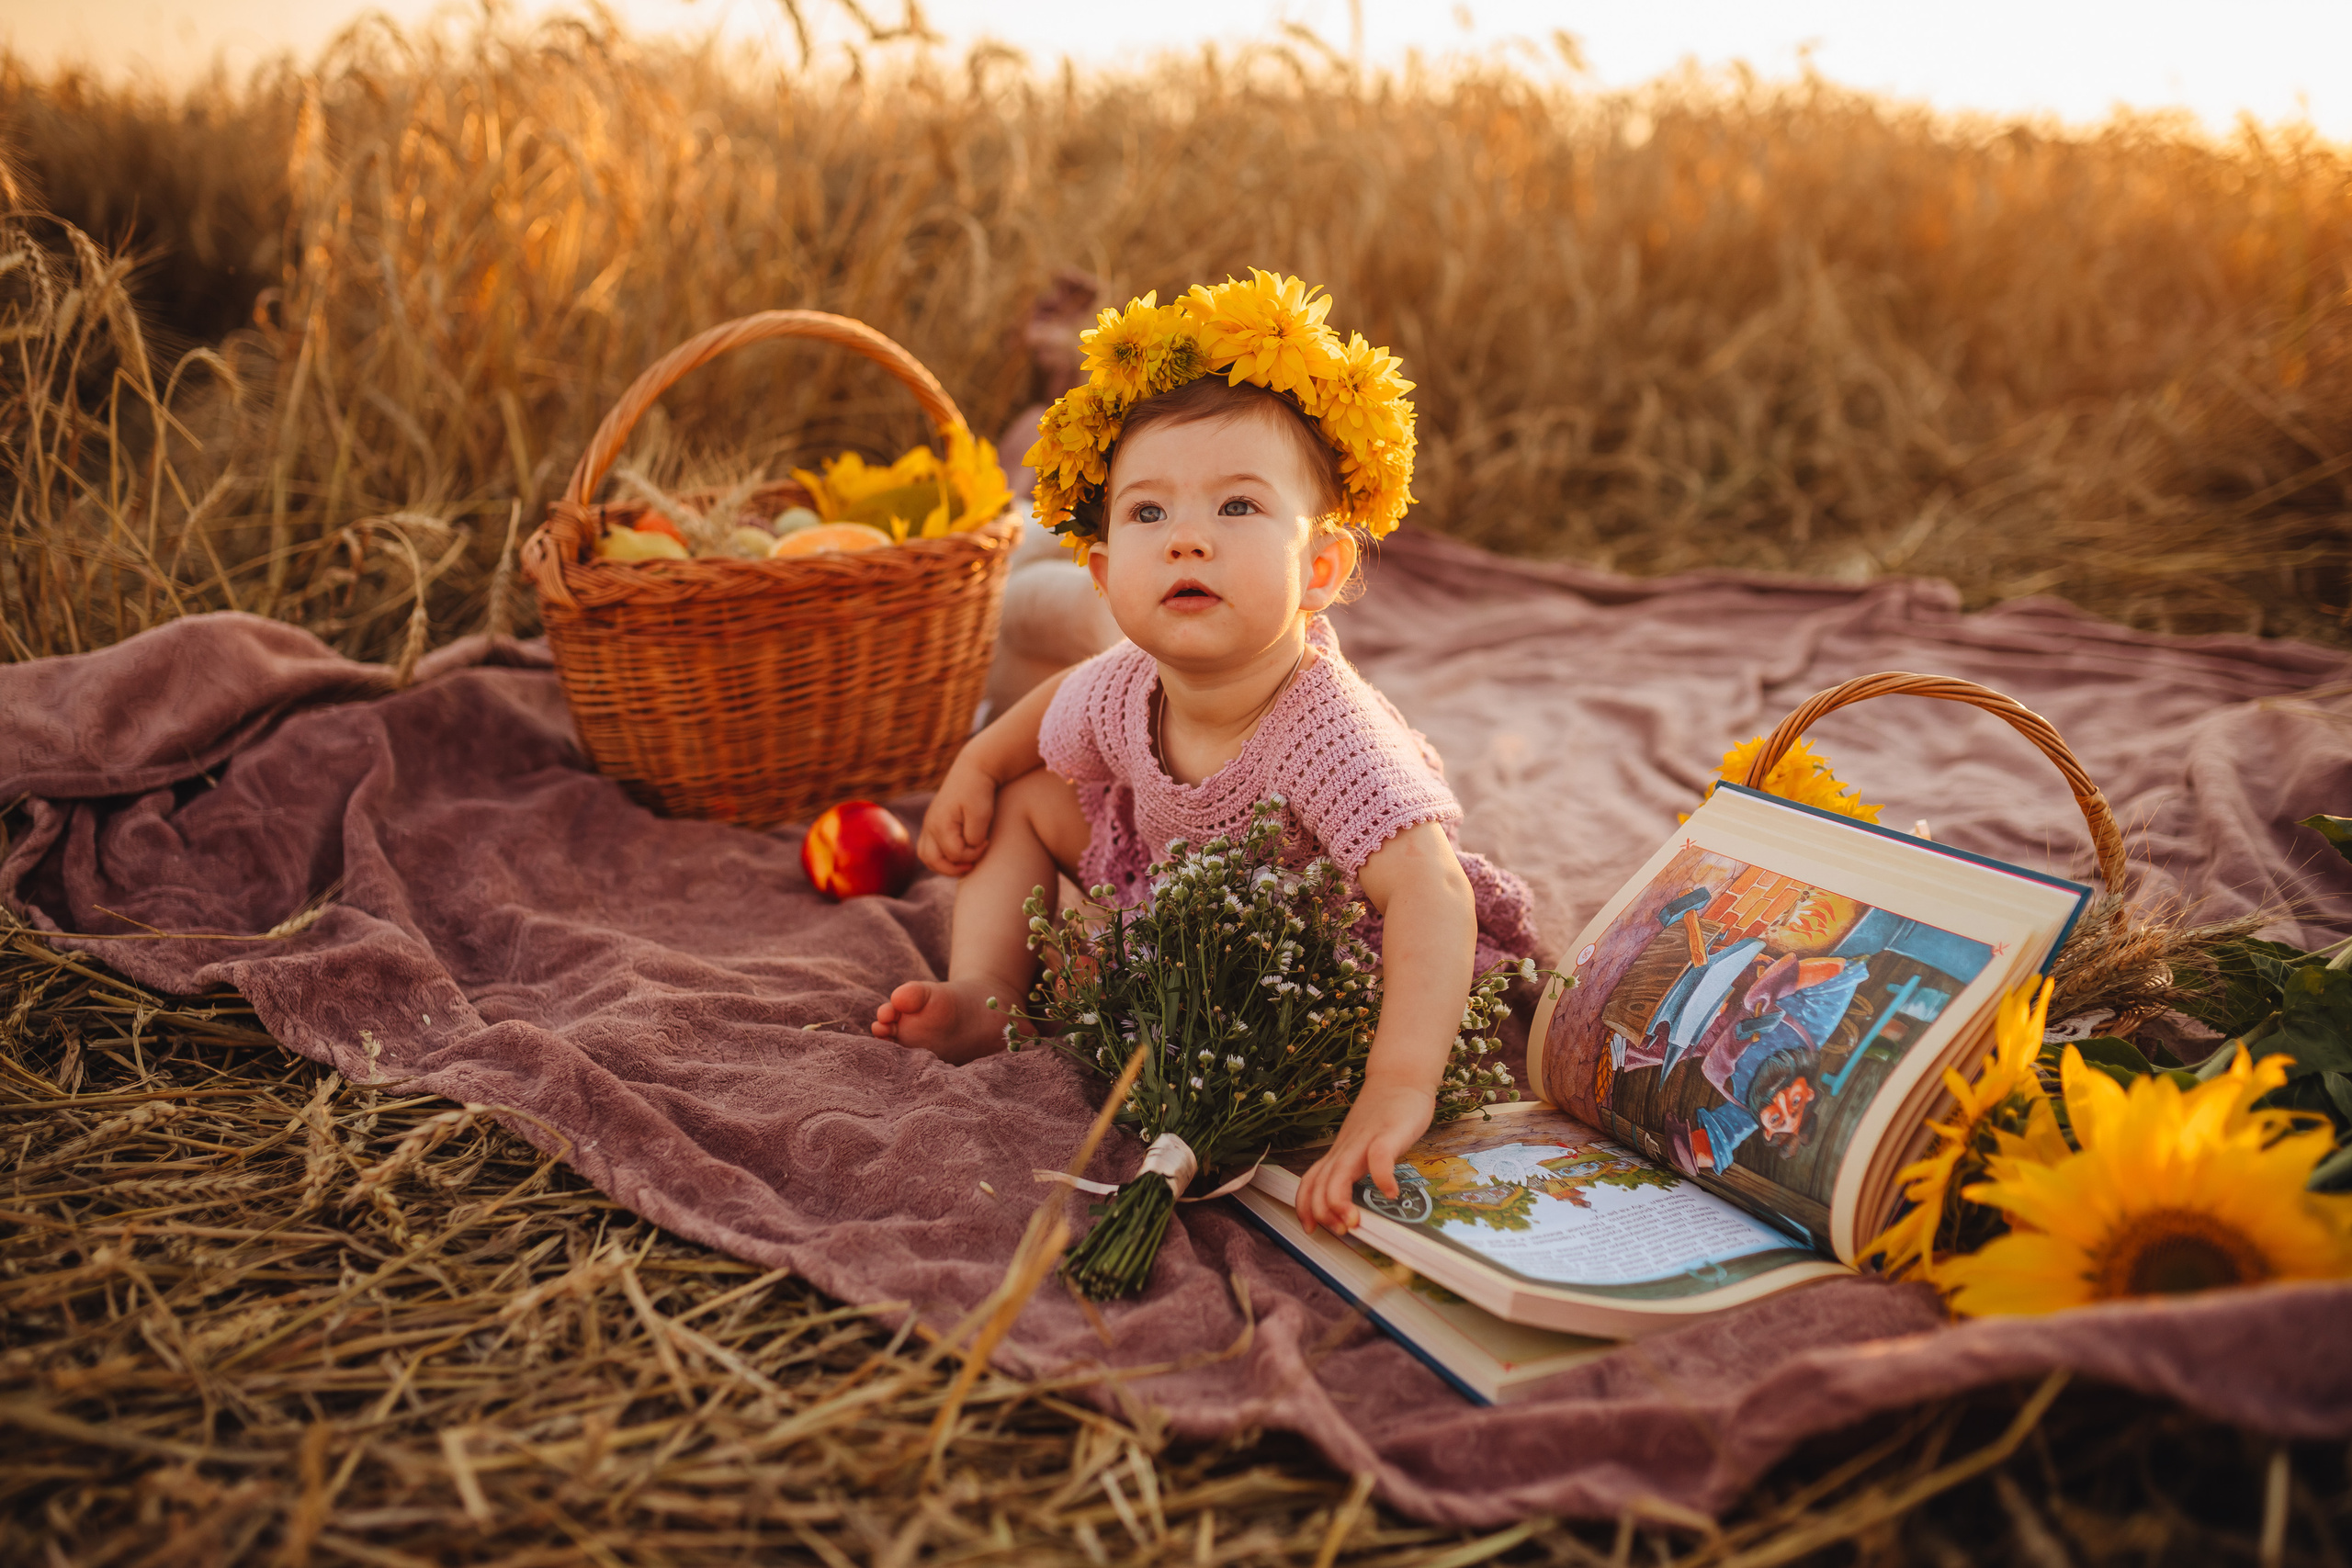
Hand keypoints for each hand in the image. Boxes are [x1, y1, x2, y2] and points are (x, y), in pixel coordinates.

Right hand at [917, 754, 998, 876]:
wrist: (973, 768)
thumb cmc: (979, 790)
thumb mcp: (982, 814)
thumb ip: (974, 837)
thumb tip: (968, 850)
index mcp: (940, 824)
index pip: (954, 854)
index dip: (974, 854)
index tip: (987, 843)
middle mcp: (929, 826)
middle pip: (932, 861)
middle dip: (953, 868)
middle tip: (972, 865)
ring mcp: (929, 824)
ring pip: (927, 856)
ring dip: (944, 866)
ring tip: (964, 864)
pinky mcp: (932, 823)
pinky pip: (928, 848)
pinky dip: (940, 857)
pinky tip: (958, 854)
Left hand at [1293, 1081, 1434, 1235]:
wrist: (1400, 1077)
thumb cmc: (1384, 1113)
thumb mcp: (1363, 1144)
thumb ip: (1358, 1167)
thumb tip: (1356, 1199)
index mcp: (1339, 1154)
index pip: (1311, 1182)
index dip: (1305, 1208)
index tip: (1311, 1229)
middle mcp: (1346, 1149)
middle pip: (1320, 1183)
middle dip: (1324, 1213)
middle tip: (1340, 1231)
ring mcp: (1365, 1140)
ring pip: (1340, 1173)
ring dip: (1341, 1202)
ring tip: (1354, 1221)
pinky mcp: (1388, 1133)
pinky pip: (1379, 1156)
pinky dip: (1382, 1177)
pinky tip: (1391, 1192)